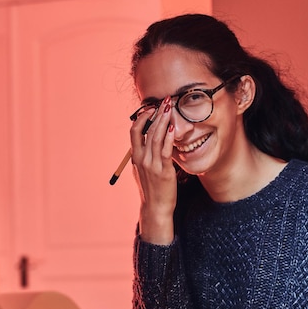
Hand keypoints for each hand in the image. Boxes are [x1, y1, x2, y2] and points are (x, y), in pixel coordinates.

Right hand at [130, 96, 176, 243]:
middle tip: (165, 100)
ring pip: (156, 137)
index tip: (150, 108)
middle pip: (146, 130)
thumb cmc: (151, 190)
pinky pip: (165, 151)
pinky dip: (169, 138)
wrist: (155, 208)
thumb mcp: (142, 172)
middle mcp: (141, 159)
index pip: (134, 132)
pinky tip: (173, 128)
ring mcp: (152, 165)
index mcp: (136, 157)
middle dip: (156, 113)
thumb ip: (143, 158)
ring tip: (170, 107)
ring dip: (163, 121)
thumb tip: (144, 147)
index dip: (142, 118)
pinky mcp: (163, 171)